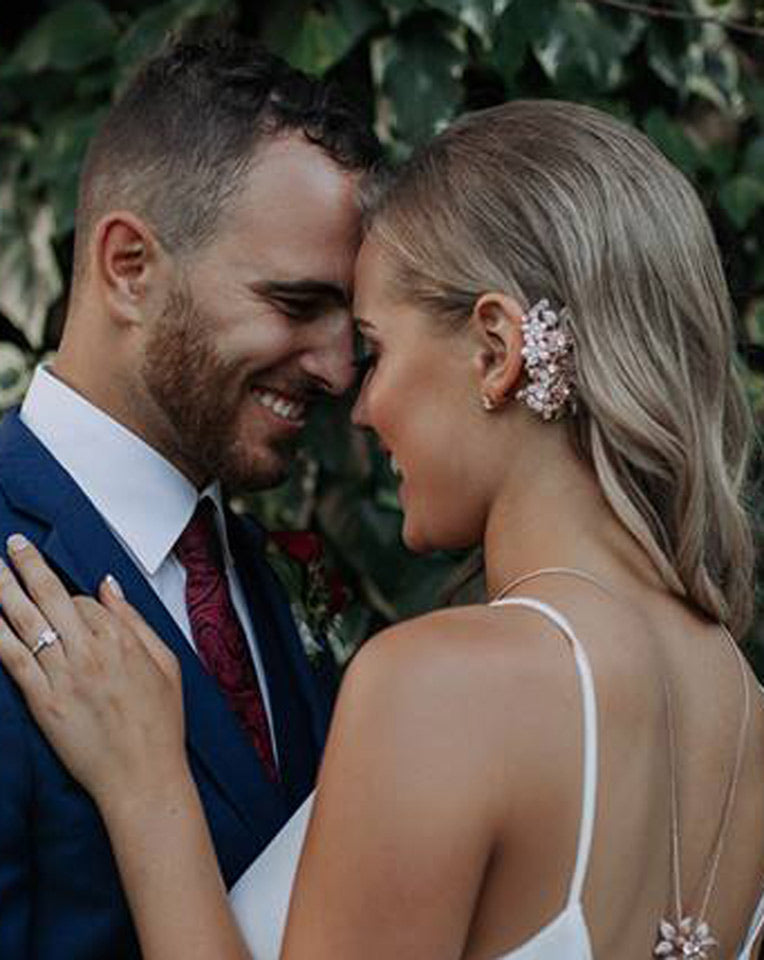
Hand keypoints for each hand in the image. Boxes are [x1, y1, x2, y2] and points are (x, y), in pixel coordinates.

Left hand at [0, 535, 187, 809]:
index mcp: (121, 639)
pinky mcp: (43, 702)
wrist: (143, 776)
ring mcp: (63, 676)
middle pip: (50, 595)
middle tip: (13, 544)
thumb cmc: (159, 723)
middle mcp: (89, 651)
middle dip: (28, 565)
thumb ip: (134, 620)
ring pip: (25, 620)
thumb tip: (109, 585)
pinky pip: (12, 659)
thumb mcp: (165, 662)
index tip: (69, 600)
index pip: (86, 600)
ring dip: (4, 589)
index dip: (75, 596)